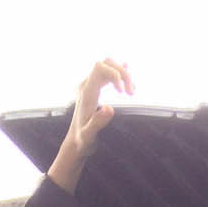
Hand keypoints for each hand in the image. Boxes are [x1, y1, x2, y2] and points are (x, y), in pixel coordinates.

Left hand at [47, 58, 134, 193]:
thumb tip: (110, 108)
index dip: (115, 74)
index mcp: (86, 92)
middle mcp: (86, 85)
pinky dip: (118, 72)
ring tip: (131, 92)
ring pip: (108, 66)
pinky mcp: (94, 89)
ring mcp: (90, 86)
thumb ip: (98, 122)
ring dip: (122, 74)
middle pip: (106, 63)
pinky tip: (127, 71)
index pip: (100, 68)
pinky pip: (106, 73)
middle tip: (131, 93)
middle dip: (122, 73)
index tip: (123, 93)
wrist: (75, 142)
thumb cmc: (82, 140)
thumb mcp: (89, 135)